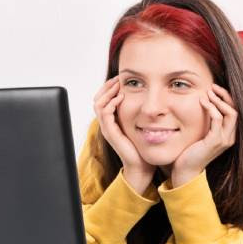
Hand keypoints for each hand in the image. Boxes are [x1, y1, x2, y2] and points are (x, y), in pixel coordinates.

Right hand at [93, 77, 155, 193]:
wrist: (141, 165)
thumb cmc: (142, 146)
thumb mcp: (139, 124)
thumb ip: (138, 111)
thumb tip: (145, 96)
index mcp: (111, 120)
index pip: (103, 98)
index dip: (109, 86)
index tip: (120, 78)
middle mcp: (106, 123)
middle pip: (97, 98)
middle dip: (107, 86)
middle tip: (118, 78)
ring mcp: (107, 128)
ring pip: (98, 104)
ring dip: (108, 92)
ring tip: (118, 85)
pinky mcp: (110, 133)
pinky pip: (105, 114)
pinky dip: (111, 103)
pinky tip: (120, 97)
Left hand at [170, 84, 237, 187]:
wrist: (186, 168)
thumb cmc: (191, 150)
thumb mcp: (203, 133)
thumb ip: (208, 121)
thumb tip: (205, 102)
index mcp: (229, 135)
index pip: (235, 111)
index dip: (228, 98)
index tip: (215, 89)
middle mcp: (230, 137)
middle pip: (236, 110)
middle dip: (225, 96)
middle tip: (212, 86)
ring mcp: (224, 140)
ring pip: (230, 113)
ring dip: (219, 100)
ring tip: (208, 92)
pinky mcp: (215, 141)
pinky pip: (217, 119)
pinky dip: (211, 107)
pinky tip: (202, 101)